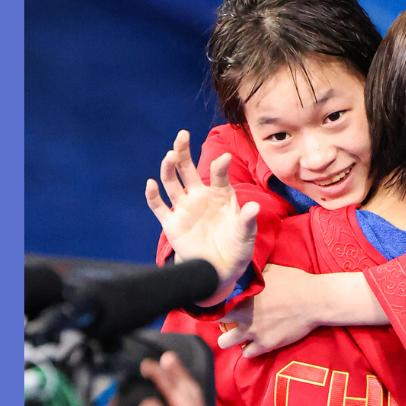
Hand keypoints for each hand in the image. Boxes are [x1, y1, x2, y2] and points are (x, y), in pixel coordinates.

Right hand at [116, 353, 213, 405]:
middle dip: (178, 377)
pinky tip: (167, 390)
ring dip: (179, 385)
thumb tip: (151, 403)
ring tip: (166, 367)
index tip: (151, 365)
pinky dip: (178, 400)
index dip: (168, 382)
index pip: (184, 404)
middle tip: (162, 358)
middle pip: (193, 401)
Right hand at [145, 129, 259, 304]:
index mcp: (221, 195)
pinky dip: (153, 195)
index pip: (219, 175)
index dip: (220, 166)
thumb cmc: (237, 248)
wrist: (221, 270)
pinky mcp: (172, 223)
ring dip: (169, 168)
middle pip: (188, 169)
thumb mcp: (246, 235)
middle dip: (183, 151)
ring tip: (170, 156)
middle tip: (182, 135)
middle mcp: (200, 196)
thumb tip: (254, 207)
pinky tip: (151, 184)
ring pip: (172, 182)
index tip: (225, 158)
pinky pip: (158, 206)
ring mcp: (185, 208)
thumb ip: (247, 220)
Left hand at [217, 264, 322, 357]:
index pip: (215, 303)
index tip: (219, 304)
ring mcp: (254, 332)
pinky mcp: (267, 344)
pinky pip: (248, 354)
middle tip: (230, 321)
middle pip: (216, 324)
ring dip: (232, 339)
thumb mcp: (269, 270)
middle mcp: (243, 316)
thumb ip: (252, 274)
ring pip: (226, 343)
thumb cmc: (294, 281)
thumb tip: (243, 267)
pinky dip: (248, 349)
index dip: (214, 305)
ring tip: (240, 333)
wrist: (315, 300)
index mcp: (242, 296)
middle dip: (221, 323)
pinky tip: (254, 342)